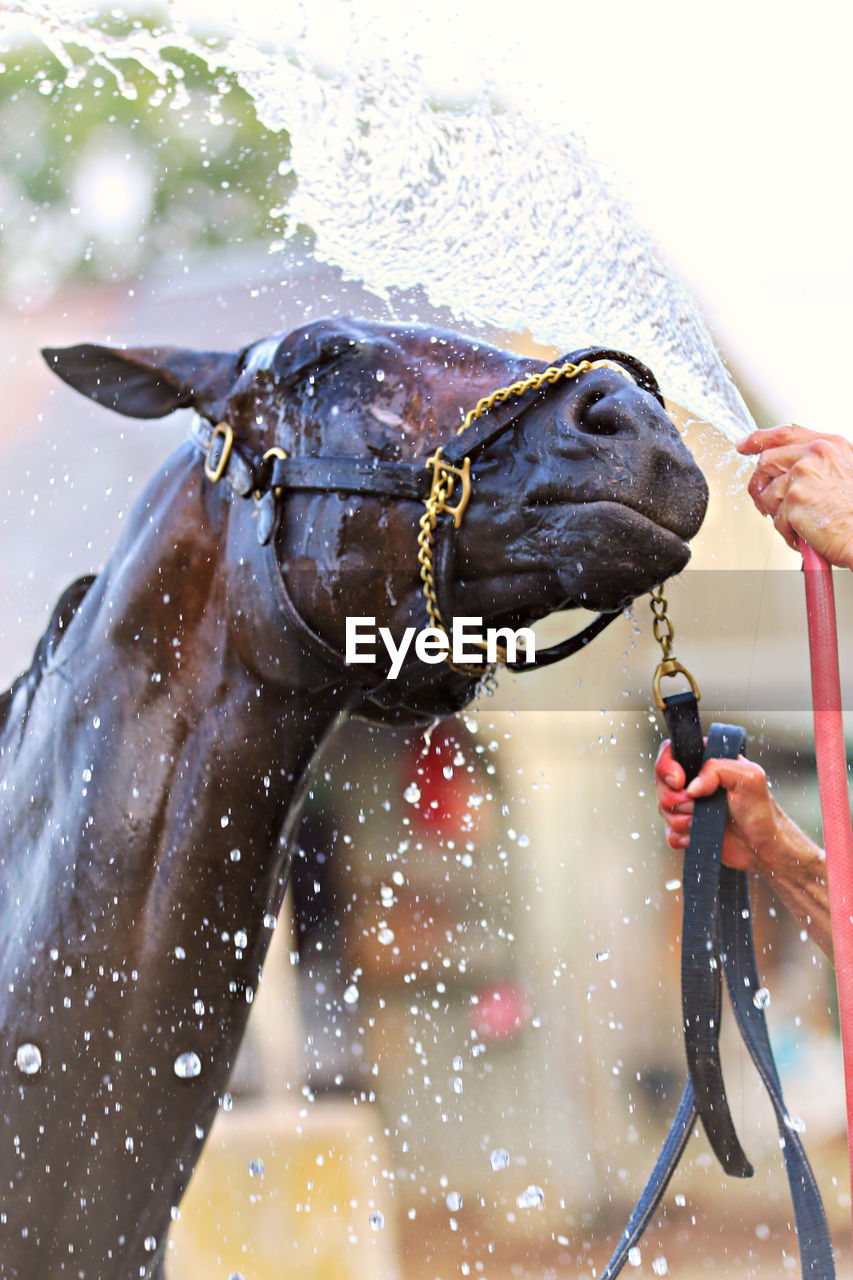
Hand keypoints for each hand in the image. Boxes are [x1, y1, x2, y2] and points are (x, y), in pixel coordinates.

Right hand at [654, 739, 832, 959]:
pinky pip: (668, 833)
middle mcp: (695, 782)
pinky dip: (680, 837)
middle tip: (694, 805)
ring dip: (680, 819)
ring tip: (703, 821)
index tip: (679, 781)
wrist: (766, 848)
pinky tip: (697, 836)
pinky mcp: (687, 830)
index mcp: (707, 762)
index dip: (666, 766)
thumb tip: (690, 787)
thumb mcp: (749, 778)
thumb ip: (717, 769)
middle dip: (673, 798)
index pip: (671, 752)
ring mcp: (690, 806)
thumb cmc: (762, 810)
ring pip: (662, 809)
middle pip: (661, 783)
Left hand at [737, 425, 852, 566]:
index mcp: (829, 445)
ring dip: (778, 513)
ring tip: (800, 522)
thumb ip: (816, 462)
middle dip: (760, 484)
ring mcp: (803, 476)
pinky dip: (787, 531)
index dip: (759, 439)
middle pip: (767, 462)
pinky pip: (776, 518)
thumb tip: (783, 468)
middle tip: (765, 503)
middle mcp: (815, 455)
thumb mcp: (843, 471)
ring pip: (768, 493)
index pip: (785, 434)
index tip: (743, 445)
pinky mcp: (795, 500)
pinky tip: (805, 533)